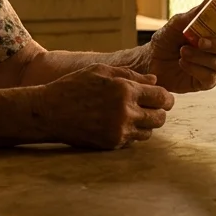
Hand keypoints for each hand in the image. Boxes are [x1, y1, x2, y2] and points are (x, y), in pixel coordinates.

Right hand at [37, 64, 174, 149]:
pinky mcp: (112, 143)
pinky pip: (132, 141)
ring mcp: (119, 130)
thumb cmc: (73, 86)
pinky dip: (130, 133)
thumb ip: (131, 75)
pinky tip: (117, 123)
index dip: (166, 97)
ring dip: (145, 124)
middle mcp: (126, 111)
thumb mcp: (100, 71)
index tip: (163, 98)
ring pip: (148, 132)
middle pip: (159, 117)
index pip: (161, 97)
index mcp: (125, 89)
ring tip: (131, 115)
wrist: (50, 112)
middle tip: (151, 108)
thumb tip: (155, 81)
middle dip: (158, 112)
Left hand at [146, 0, 215, 92]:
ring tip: (182, 51)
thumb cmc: (166, 39)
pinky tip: (182, 63)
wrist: (151, 60)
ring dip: (201, 57)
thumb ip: (194, 14)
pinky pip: (210, 77)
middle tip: (199, 42)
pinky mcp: (207, 82)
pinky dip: (195, 68)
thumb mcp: (177, 23)